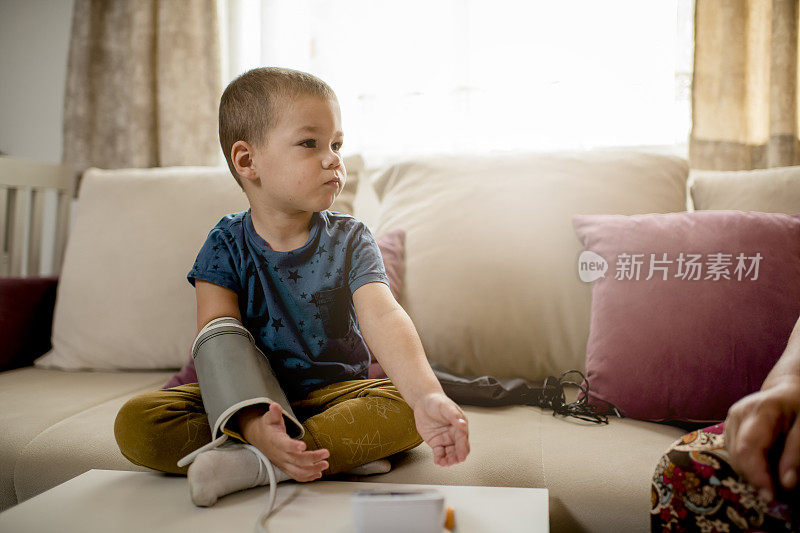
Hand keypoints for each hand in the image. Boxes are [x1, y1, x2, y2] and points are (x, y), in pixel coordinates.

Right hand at [237, 403, 329, 481]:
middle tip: (326, 453)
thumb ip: (274, 413)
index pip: (284, 445)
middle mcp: (279, 454)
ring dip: (312, 470)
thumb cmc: (268, 427)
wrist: (259, 438)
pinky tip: (318, 474)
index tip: (303, 446)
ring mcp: (283, 463)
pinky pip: (296, 475)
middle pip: (296, 459)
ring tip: (325, 464)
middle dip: (312, 458)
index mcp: (275, 441)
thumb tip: (274, 406)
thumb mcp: (270, 418)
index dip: (293, 446)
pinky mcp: (286, 467)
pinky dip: (307, 477)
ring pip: (297, 471)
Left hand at [413, 392, 469, 465]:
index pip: (463, 439)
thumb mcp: (446, 406)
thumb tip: (462, 423)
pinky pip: (439, 453)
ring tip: (444, 463)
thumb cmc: (437, 401)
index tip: (462, 455)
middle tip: (453, 461)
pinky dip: (439, 459)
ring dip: (449, 460)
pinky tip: (438, 461)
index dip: (463, 448)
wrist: (423, 401)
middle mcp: (454, 434)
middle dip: (457, 457)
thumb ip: (454, 415)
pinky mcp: (436, 443)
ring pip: (450, 453)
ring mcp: (445, 439)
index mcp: (459, 425)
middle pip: (458, 449)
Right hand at [723, 376, 799, 500]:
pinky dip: (747, 466)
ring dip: (751, 474)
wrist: (788, 389)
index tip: (770, 497)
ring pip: (733, 457)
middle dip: (754, 479)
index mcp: (760, 410)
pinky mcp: (728, 426)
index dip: (756, 475)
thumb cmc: (799, 406)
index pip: (748, 447)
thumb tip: (787, 484)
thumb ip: (796, 453)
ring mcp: (730, 419)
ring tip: (772, 480)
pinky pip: (733, 453)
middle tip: (776, 495)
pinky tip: (763, 467)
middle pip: (737, 455)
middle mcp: (738, 414)